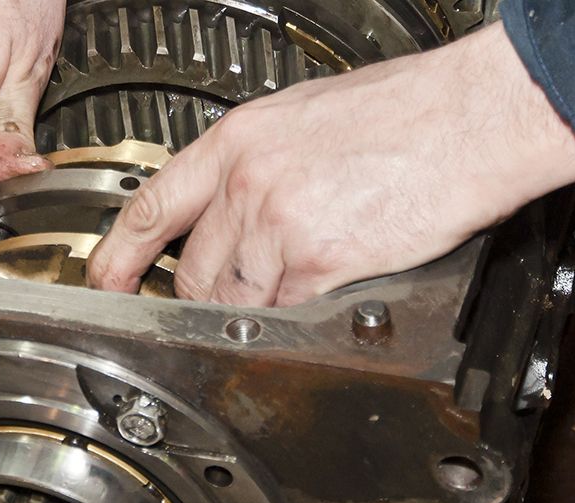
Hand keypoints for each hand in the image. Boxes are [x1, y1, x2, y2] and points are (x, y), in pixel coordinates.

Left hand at [87, 23, 574, 305]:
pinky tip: (322, 298)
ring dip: (253, 313)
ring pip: (233, 301)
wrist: (469, 118)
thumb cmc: (408, 111)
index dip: (117, 254)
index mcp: (239, 140)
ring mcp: (278, 226)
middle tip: (226, 301)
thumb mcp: (308, 117)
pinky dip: (298, 319)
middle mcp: (248, 182)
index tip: (104, 280)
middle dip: (202, 297)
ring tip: (291, 296)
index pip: (151, 205)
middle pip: (192, 270)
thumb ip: (262, 162)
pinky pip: (284, 314)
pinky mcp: (320, 263)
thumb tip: (245, 200)